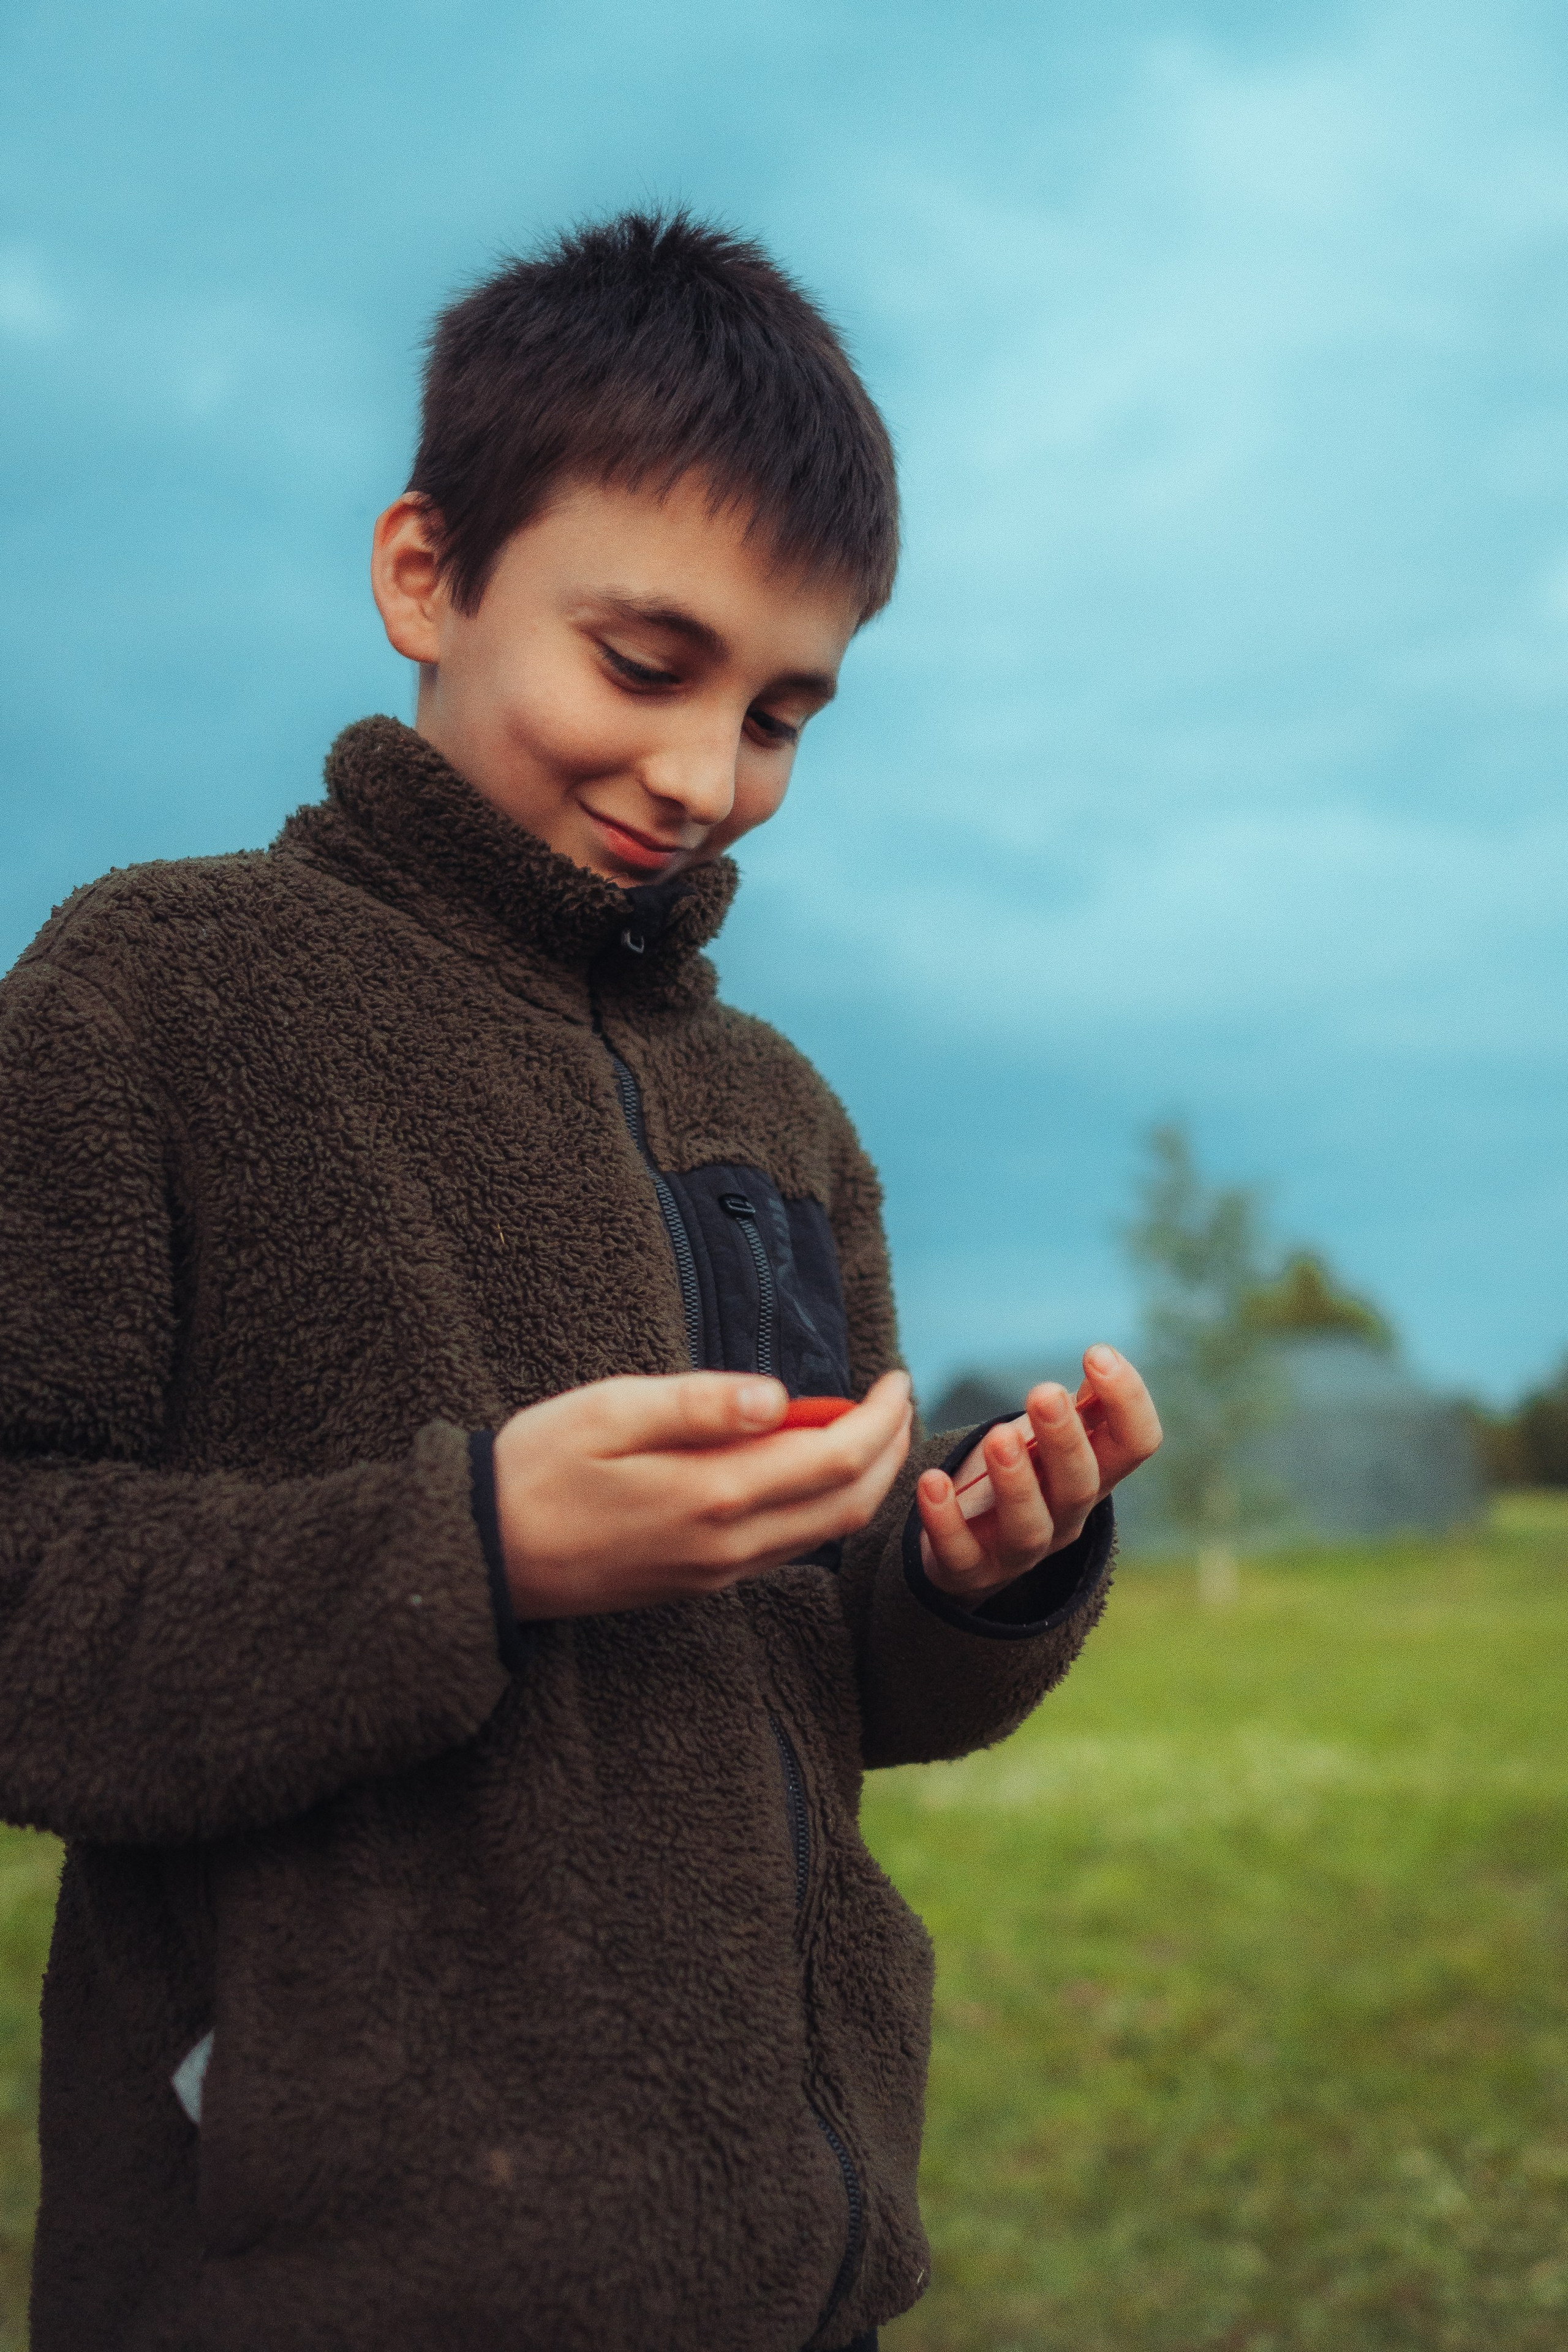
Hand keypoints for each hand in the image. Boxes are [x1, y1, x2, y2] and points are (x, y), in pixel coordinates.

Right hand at [493, 1369, 912, 1618]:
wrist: (486, 1555)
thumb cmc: (539, 1467)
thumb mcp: (610, 1410)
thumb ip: (700, 1403)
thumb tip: (781, 1396)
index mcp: (713, 1493)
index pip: (835, 1457)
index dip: (880, 1417)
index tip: (896, 1377)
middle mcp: (728, 1544)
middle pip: (847, 1505)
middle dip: (888, 1450)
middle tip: (895, 1399)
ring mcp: (716, 1570)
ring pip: (822, 1533)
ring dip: (861, 1482)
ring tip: (866, 1427)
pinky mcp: (699, 1581)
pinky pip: (786, 1547)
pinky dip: (821, 1505)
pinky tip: (806, 1465)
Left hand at [917, 1344, 1160, 1604]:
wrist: (973, 1545)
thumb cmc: (1025, 1474)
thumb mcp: (1054, 1437)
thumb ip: (1081, 1405)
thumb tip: (1102, 1358)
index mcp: (1096, 1476)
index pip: (1135, 1445)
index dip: (1127, 1402)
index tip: (1096, 1353)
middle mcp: (1066, 1517)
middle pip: (1080, 1485)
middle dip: (1064, 1439)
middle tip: (1043, 1392)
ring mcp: (1020, 1551)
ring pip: (1029, 1528)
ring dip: (1015, 1483)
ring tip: (997, 1438)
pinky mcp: (969, 1570)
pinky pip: (960, 1553)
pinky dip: (945, 1520)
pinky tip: (931, 1481)